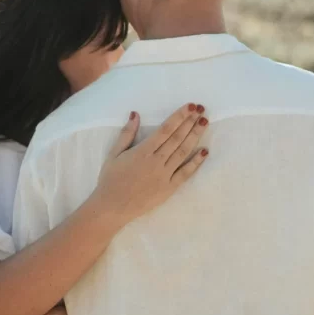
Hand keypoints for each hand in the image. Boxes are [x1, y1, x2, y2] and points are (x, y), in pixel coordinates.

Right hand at [93, 103, 208, 226]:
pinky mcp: (169, 188)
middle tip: (202, 109)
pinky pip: (185, 173)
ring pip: (183, 152)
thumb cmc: (110, 179)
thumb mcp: (113, 154)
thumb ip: (126, 134)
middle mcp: (156, 161)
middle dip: (190, 122)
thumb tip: (135, 114)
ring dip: (195, 137)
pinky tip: (204, 151)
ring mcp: (164, 175)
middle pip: (177, 138)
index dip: (179, 117)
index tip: (190, 106)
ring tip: (204, 123)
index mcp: (142, 151)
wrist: (112, 208)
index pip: (165, 130)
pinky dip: (196, 162)